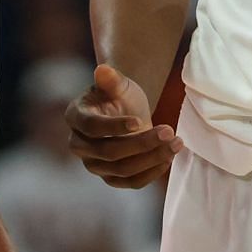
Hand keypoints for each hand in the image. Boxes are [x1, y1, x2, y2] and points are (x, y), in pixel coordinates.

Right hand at [66, 63, 179, 188]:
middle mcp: (79, 145)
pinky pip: (131, 182)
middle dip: (141, 143)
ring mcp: (93, 165)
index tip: (139, 121)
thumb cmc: (119, 94)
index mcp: (75, 117)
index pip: (91, 127)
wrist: (127, 111)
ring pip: (122, 170)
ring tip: (176, 143)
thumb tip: (102, 69)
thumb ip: (111, 79)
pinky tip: (169, 158)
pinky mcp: (111, 178)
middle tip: (169, 131)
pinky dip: (151, 173)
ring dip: (152, 159)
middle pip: (108, 152)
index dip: (114, 127)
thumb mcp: (118, 83)